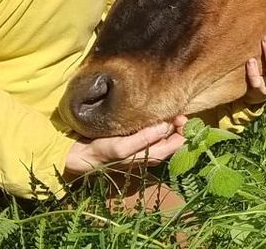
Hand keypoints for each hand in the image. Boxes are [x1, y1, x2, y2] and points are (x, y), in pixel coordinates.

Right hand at [65, 114, 186, 178]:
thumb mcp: (121, 147)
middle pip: (175, 137)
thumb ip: (143, 139)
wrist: (82, 155)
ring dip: (169, 122)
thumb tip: (165, 126)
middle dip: (177, 123)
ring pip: (167, 133)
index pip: (179, 143)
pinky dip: (160, 122)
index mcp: (152, 156)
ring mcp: (146, 146)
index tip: (179, 115)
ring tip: (167, 109)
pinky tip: (155, 113)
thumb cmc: (102, 151)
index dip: (183, 129)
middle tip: (174, 109)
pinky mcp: (138, 139)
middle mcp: (153, 152)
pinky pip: (156, 131)